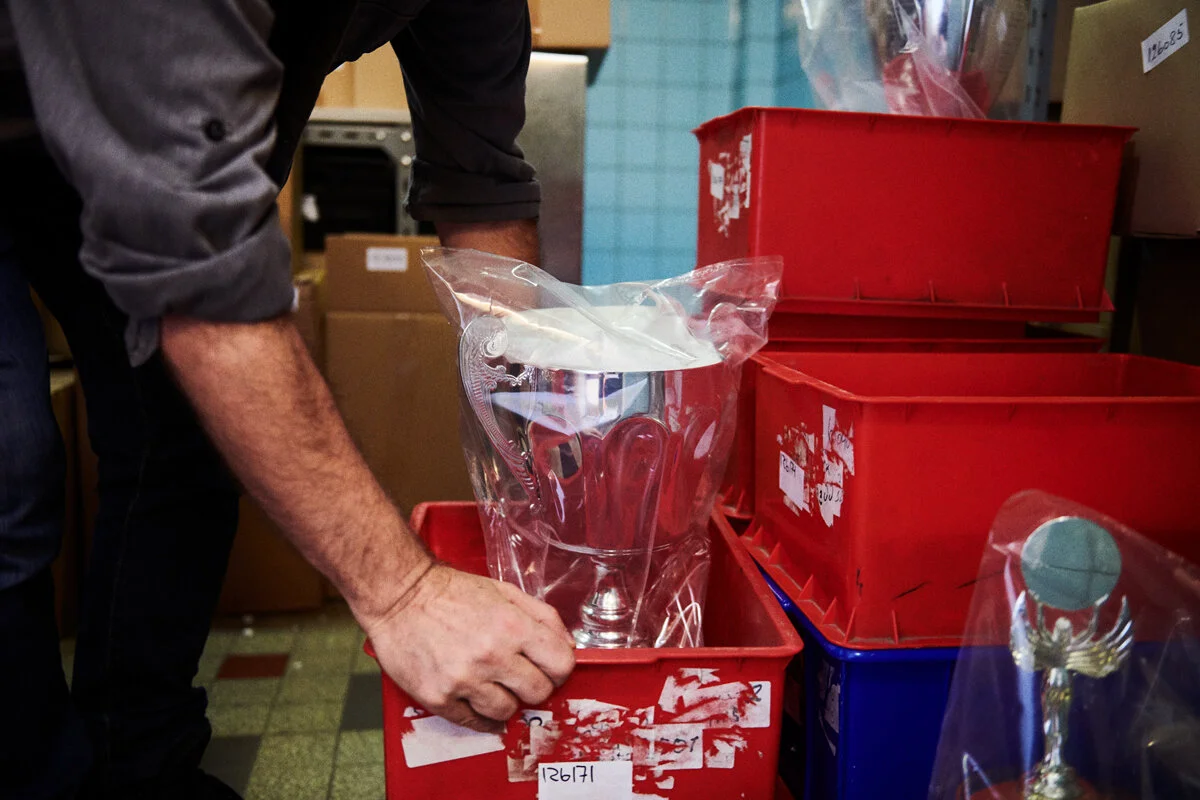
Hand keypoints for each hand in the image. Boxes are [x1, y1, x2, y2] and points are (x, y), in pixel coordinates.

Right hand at [361, 564, 575, 732]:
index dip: (559, 669)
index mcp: (511, 626)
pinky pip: (474, 723)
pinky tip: (475, 700)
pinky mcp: (438, 697)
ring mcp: (463, 680)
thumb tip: (568, 646)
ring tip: (490, 683)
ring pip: (507, 712)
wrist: (399, 595)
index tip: (549, 668)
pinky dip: (479, 716)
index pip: (561, 665)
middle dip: (533, 686)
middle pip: (538, 693)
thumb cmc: (452, 592)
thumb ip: (542, 616)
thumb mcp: (504, 591)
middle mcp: (491, 656)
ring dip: (504, 700)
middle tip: (518, 675)